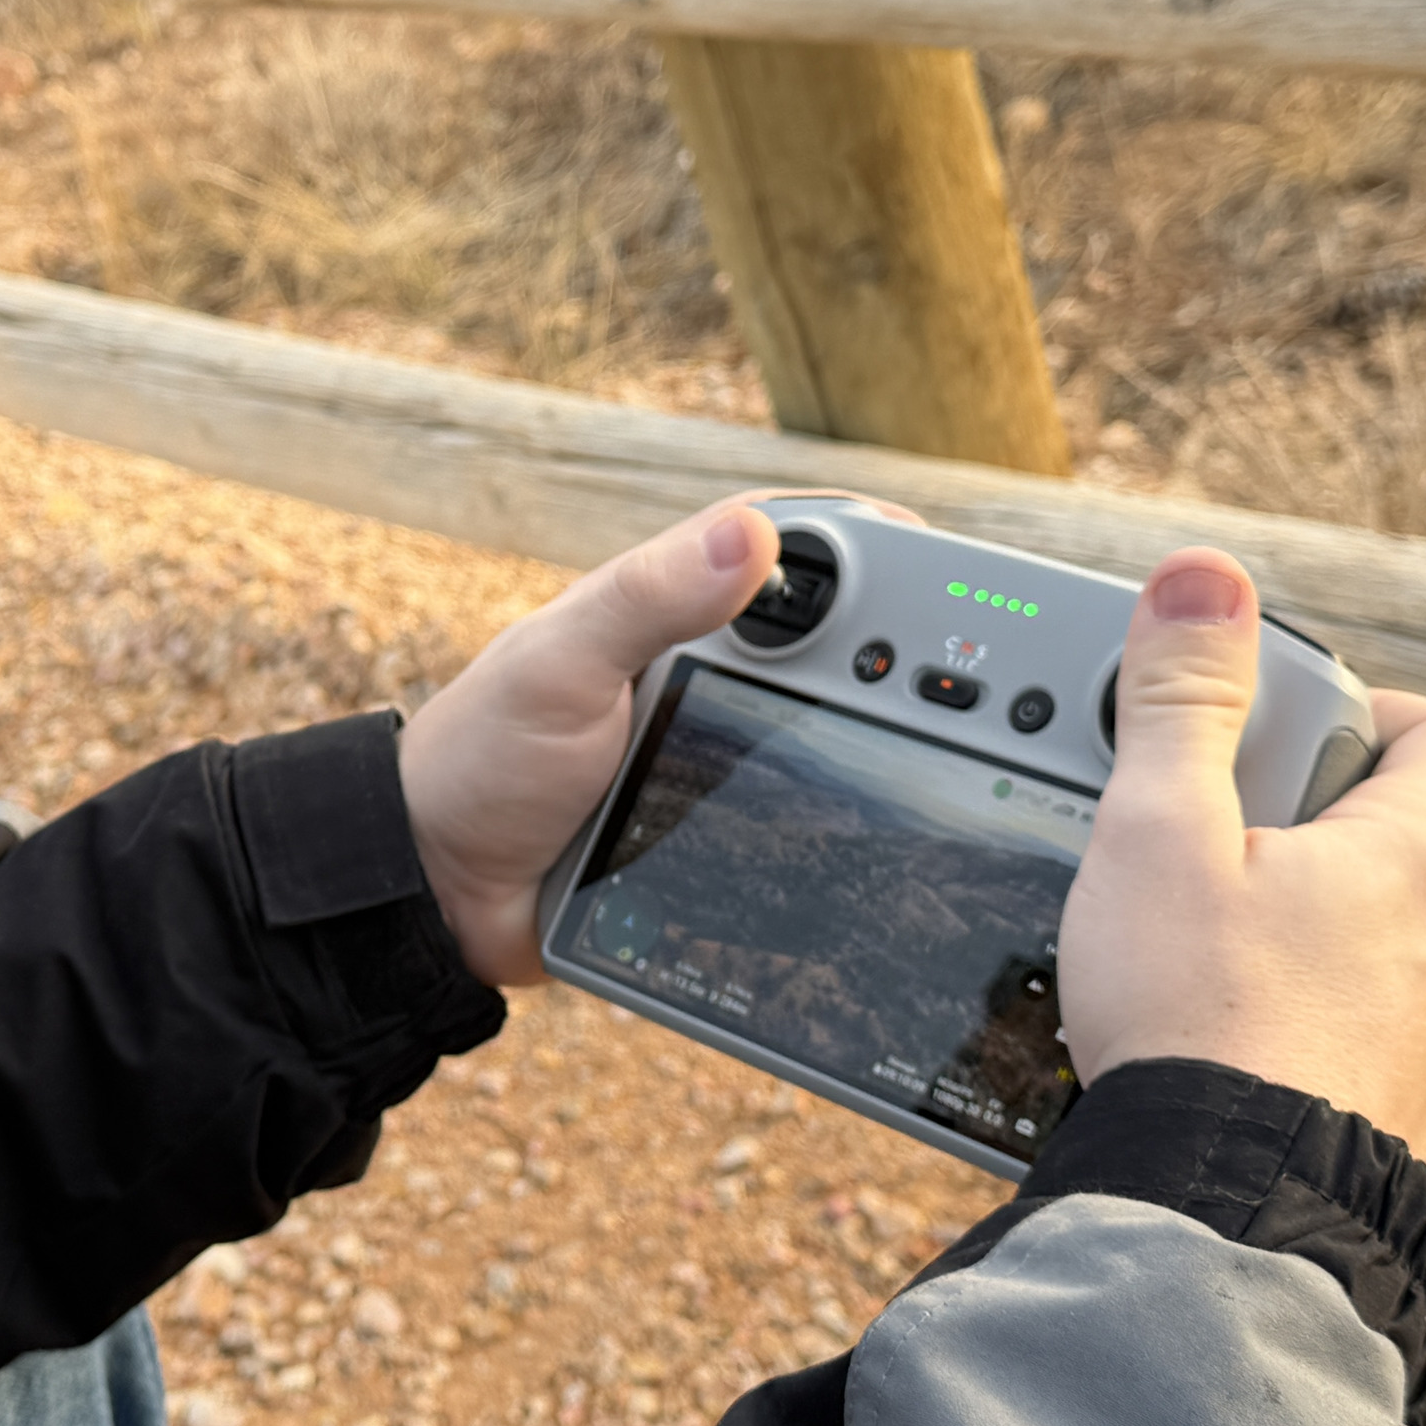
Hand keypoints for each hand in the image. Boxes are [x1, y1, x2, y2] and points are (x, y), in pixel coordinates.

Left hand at [399, 494, 915, 984]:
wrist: (436, 890)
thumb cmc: (482, 758)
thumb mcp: (563, 666)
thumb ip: (650, 598)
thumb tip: (753, 535)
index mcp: (669, 608)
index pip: (797, 552)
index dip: (877, 551)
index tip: (953, 572)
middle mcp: (703, 667)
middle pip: (838, 648)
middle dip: (911, 660)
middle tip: (989, 693)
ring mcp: (713, 747)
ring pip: (829, 733)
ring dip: (890, 741)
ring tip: (965, 761)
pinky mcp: (711, 822)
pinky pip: (797, 813)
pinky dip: (847, 816)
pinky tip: (901, 833)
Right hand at [1058, 547, 1425, 1149]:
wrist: (1223, 1222)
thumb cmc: (1199, 1019)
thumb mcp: (1161, 831)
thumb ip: (1182, 701)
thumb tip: (1206, 578)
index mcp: (1419, 861)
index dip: (1377, 712)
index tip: (1289, 726)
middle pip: (1400, 842)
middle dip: (1304, 825)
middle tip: (1201, 840)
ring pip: (1377, 943)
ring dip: (1298, 927)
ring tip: (1188, 946)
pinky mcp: (1390, 1117)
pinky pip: (1352, 1031)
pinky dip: (1295, 1014)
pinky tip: (1208, 1033)